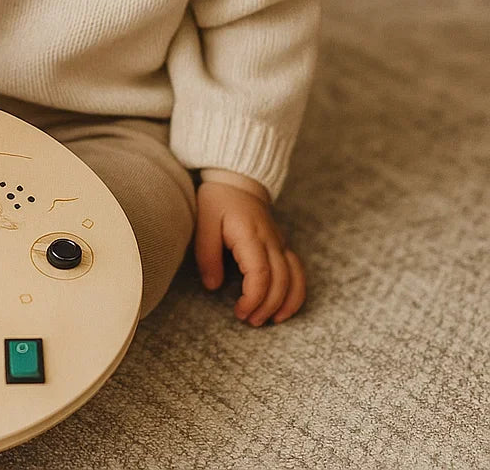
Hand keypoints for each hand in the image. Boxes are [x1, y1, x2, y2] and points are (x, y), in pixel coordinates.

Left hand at [194, 179, 305, 325]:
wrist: (236, 180)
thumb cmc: (217, 201)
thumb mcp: (204, 222)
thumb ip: (207, 254)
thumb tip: (213, 286)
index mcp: (250, 235)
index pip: (261, 273)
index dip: (254, 297)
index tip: (240, 312)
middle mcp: (271, 240)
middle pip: (280, 281)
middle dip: (267, 306)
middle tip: (249, 321)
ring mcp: (280, 243)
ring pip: (294, 278)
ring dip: (285, 303)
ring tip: (269, 321)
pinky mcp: (283, 246)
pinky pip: (298, 272)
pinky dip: (296, 293)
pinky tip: (285, 309)